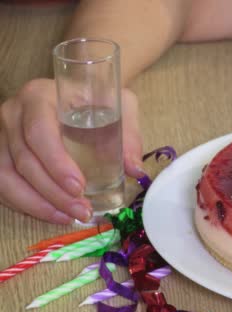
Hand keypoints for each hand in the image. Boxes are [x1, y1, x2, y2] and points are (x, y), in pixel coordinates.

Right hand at [0, 79, 143, 223]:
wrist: (80, 92)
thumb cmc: (98, 98)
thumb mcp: (120, 106)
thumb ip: (128, 135)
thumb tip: (135, 170)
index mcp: (39, 97)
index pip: (39, 132)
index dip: (55, 163)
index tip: (78, 187)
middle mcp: (13, 114)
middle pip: (24, 160)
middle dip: (53, 192)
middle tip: (82, 210)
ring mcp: (2, 135)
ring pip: (6, 176)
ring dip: (37, 203)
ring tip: (69, 217)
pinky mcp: (0, 153)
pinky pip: (2, 184)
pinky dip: (24, 203)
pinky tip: (52, 213)